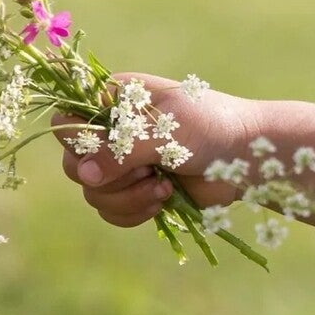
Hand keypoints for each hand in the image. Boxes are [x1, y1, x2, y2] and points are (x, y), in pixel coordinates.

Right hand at [51, 72, 259, 228]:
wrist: (247, 157)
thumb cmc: (211, 128)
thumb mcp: (165, 132)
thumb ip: (122, 150)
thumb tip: (85, 175)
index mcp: (114, 102)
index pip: (67, 121)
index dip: (81, 143)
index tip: (114, 151)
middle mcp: (112, 133)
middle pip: (74, 164)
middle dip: (110, 176)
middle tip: (147, 170)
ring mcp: (124, 165)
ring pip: (94, 193)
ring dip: (127, 197)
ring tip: (163, 187)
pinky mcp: (138, 192)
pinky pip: (113, 212)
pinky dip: (134, 212)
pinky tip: (164, 200)